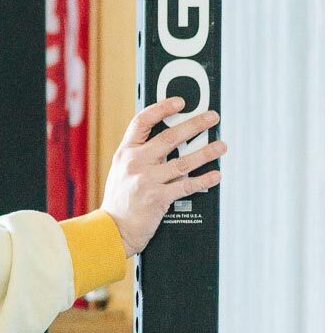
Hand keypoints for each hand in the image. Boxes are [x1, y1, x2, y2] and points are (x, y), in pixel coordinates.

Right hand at [100, 98, 226, 254]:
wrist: (112, 229)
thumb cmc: (120, 202)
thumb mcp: (122, 171)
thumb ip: (140, 154)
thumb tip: (168, 140)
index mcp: (126, 152)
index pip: (143, 121)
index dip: (162, 108)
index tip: (180, 102)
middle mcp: (136, 163)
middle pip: (170, 137)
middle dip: (195, 125)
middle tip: (211, 118)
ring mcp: (147, 180)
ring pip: (183, 161)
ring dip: (206, 152)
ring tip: (220, 147)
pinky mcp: (157, 198)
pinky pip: (186, 186)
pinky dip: (203, 180)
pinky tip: (215, 175)